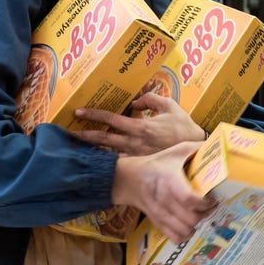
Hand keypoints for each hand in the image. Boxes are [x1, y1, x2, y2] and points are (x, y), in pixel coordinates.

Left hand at [72, 93, 204, 156]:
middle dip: (84, 136)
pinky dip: (108, 161)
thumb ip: (151, 99)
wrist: (195, 154)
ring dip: (93, 150)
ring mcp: (136, 157)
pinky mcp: (141, 165)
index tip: (78, 112)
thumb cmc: (183, 128)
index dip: (93, 115)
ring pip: (109, 153)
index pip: (111, 119)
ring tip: (77, 148)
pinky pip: (121, 163)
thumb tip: (136, 102)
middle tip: (68, 134)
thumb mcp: (170, 106)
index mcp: (140, 127)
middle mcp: (134, 143)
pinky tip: (97, 160)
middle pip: (103, 139)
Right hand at [112, 141, 214, 244]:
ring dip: (196, 225)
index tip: (213, 198)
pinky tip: (189, 226)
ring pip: (185, 230)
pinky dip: (185, 235)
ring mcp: (160, 213)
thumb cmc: (157, 164)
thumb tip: (217, 145)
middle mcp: (165, 200)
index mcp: (170, 181)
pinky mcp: (157, 222)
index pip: (189, 199)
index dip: (205, 203)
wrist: (130, 179)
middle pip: (191, 219)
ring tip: (200, 215)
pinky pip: (175, 237)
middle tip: (210, 206)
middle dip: (205, 214)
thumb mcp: (176, 151)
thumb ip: (196, 148)